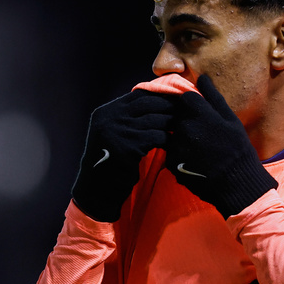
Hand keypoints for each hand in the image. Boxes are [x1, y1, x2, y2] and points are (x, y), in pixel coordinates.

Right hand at [72, 89, 176, 221]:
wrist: (98, 189)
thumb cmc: (111, 162)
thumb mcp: (112, 133)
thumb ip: (127, 118)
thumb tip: (156, 102)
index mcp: (106, 112)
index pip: (138, 94)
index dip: (159, 96)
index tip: (175, 100)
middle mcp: (110, 118)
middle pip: (148, 103)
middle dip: (169, 107)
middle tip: (185, 112)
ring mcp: (118, 131)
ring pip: (155, 120)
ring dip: (172, 123)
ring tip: (183, 128)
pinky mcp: (128, 147)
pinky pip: (157, 137)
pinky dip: (169, 140)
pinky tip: (175, 144)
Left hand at [166, 75, 277, 217]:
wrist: (237, 184)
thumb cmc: (238, 149)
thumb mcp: (231, 120)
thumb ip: (213, 97)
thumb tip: (201, 77)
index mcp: (199, 113)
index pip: (184, 98)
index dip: (192, 105)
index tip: (201, 115)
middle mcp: (183, 127)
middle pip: (176, 115)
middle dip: (186, 121)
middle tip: (203, 136)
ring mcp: (176, 145)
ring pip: (173, 133)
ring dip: (181, 138)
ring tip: (200, 150)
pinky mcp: (171, 162)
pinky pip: (171, 151)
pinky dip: (180, 154)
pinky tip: (195, 161)